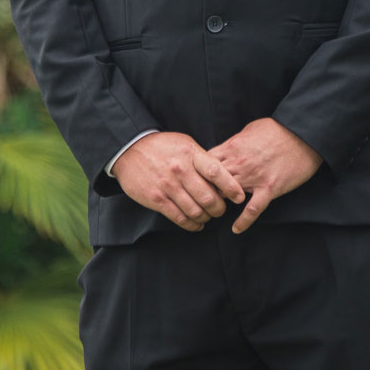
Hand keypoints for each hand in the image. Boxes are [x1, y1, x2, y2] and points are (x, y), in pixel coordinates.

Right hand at [112, 132, 243, 231]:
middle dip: (219, 209)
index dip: (231, 187)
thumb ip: (202, 159)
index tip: (239, 197)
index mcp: (191, 155)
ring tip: (208, 217)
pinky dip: (191, 225)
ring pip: (195, 211)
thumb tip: (222, 175)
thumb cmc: (162, 146)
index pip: (216, 172)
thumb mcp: (185, 144)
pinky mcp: (157, 199)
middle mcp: (181, 171)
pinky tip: (196, 224)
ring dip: (206, 218)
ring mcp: (168, 186)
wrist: (130, 149)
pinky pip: (179, 218)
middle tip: (221, 210)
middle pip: (208, 197)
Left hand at [208, 118, 322, 232]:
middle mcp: (239, 164)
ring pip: (227, 195)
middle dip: (204, 191)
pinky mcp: (269, 188)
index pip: (204, 163)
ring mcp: (254, 178)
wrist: (302, 135)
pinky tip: (236, 229)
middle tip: (200, 200)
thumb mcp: (249, 129)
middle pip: (211, 182)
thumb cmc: (276, 129)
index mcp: (232, 147)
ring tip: (213, 214)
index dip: (197, 173)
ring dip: (220, 205)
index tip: (195, 181)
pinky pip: (253, 209)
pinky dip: (244, 221)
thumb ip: (234, 142)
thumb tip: (225, 150)